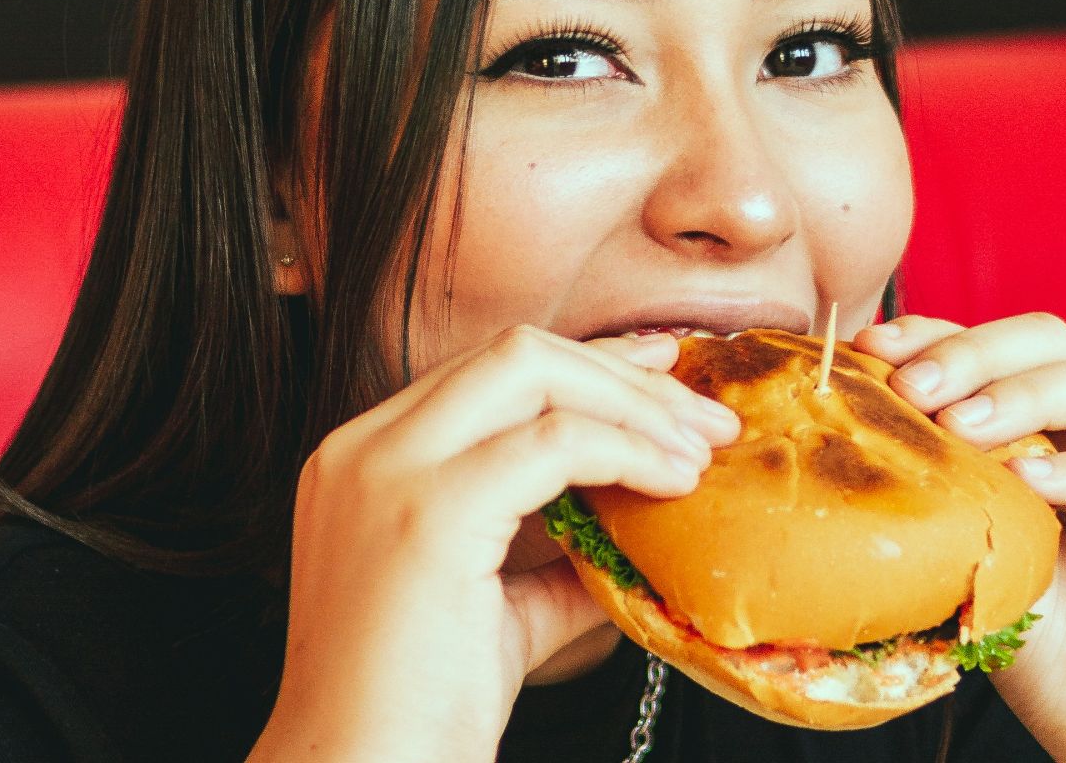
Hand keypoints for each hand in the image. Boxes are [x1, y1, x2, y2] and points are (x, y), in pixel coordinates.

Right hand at [246, 326, 740, 762]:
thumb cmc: (421, 712)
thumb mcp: (500, 610)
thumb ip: (557, 556)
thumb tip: (634, 533)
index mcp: (365, 461)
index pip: (489, 374)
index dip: (588, 365)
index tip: (662, 375)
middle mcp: (362, 450)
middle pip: (514, 354)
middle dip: (623, 372)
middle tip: (703, 416)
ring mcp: (386, 471)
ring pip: (533, 371)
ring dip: (635, 405)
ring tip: (701, 450)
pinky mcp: (429, 510)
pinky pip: (556, 441)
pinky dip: (629, 450)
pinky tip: (673, 483)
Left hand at [853, 314, 1065, 762]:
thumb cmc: (1058, 658)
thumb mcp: (983, 564)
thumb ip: (951, 498)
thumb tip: (859, 442)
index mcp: (1063, 433)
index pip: (1002, 354)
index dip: (940, 338)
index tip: (870, 348)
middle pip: (1055, 343)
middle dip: (976, 353)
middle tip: (912, 388)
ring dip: (1025, 394)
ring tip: (960, 425)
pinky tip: (1028, 482)